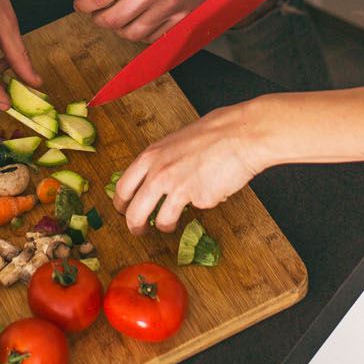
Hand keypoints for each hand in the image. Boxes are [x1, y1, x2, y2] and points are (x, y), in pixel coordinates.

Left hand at [70, 0, 222, 42]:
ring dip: (118, 28)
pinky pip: (153, 38)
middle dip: (98, 18)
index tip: (81, 4)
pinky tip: (138, 18)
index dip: (83, 5)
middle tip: (97, 10)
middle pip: (112, 20)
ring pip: (131, 33)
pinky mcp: (183, 17)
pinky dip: (140, 32)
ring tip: (118, 14)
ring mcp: (171, 6)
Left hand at [115, 101, 267, 233]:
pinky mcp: (199, 200)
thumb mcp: (175, 142)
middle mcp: (159, 173)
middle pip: (134, 212)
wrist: (241, 135)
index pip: (123, 187)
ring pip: (161, 221)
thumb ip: (163, 160)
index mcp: (151, 156)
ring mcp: (178, 188)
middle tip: (138, 230)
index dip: (121, 204)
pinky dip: (198, 209)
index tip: (124, 209)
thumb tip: (157, 175)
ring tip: (170, 224)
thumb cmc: (214, 132)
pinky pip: (194, 212)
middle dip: (134, 226)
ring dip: (165, 226)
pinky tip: (205, 196)